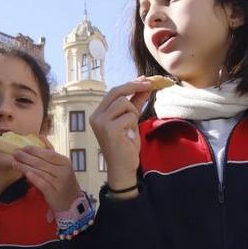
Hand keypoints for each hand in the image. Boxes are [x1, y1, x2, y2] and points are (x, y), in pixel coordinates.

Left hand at [11, 137, 81, 210]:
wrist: (72, 202)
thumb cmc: (64, 182)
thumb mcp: (62, 167)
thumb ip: (51, 154)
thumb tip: (41, 137)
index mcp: (65, 162)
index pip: (48, 154)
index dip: (34, 150)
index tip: (23, 147)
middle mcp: (63, 171)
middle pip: (41, 162)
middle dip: (26, 157)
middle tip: (14, 153)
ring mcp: (59, 183)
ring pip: (39, 172)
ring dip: (25, 167)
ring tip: (14, 163)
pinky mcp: (53, 193)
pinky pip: (41, 183)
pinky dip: (33, 178)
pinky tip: (25, 174)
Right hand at [90, 78, 152, 195]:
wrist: (123, 168)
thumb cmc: (126, 146)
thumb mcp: (131, 122)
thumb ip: (135, 104)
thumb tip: (144, 87)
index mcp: (98, 114)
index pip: (114, 92)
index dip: (130, 84)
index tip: (144, 79)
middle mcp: (96, 116)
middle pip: (117, 92)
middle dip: (135, 86)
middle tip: (151, 84)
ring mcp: (101, 122)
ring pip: (124, 103)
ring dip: (133, 112)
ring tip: (131, 128)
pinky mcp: (109, 129)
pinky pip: (129, 116)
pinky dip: (133, 124)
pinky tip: (129, 135)